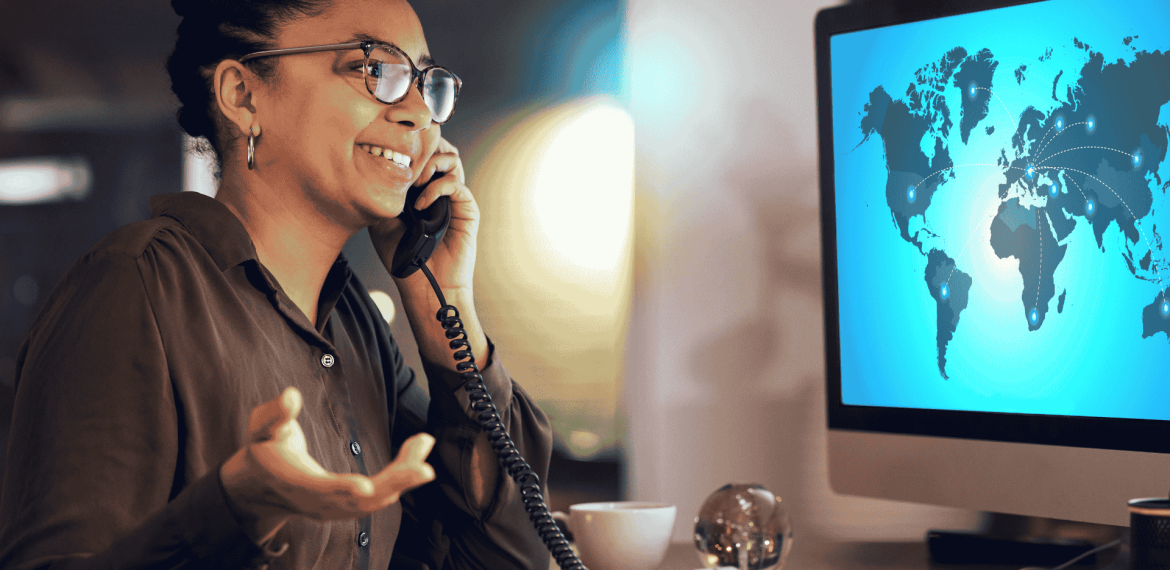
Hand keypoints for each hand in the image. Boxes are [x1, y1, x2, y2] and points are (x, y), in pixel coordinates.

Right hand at [220, 387, 435, 543]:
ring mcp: (337, 508)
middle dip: (394, 484)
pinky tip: (418, 450)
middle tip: (424, 469)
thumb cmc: (265, 449)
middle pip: (361, 501)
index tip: (366, 487)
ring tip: (424, 443)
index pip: (320, 490)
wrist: (263, 485)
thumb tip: (291, 396)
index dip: (342, 489)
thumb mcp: (260, 427)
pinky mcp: (350, 506)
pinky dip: (402, 475)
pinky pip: (381, 494)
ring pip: (377, 499)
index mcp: (295, 483)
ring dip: (404, 476)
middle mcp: (319, 502)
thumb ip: (274, 413)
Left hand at [369, 136, 478, 293]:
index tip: (393, 153)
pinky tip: (422, 205)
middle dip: (424, 148)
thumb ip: (383, 193)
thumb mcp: (381, 220)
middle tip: (407, 163)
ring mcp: (454, 198)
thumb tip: (380, 166)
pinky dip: (437, 188)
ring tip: (414, 183)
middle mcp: (440, 189)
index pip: (423, 152)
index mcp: (421, 188)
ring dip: (430, 164)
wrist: (424, 285)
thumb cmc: (403, 258)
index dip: (412, 146)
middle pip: (441, 148)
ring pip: (452, 160)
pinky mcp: (466, 210)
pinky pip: (456, 185)